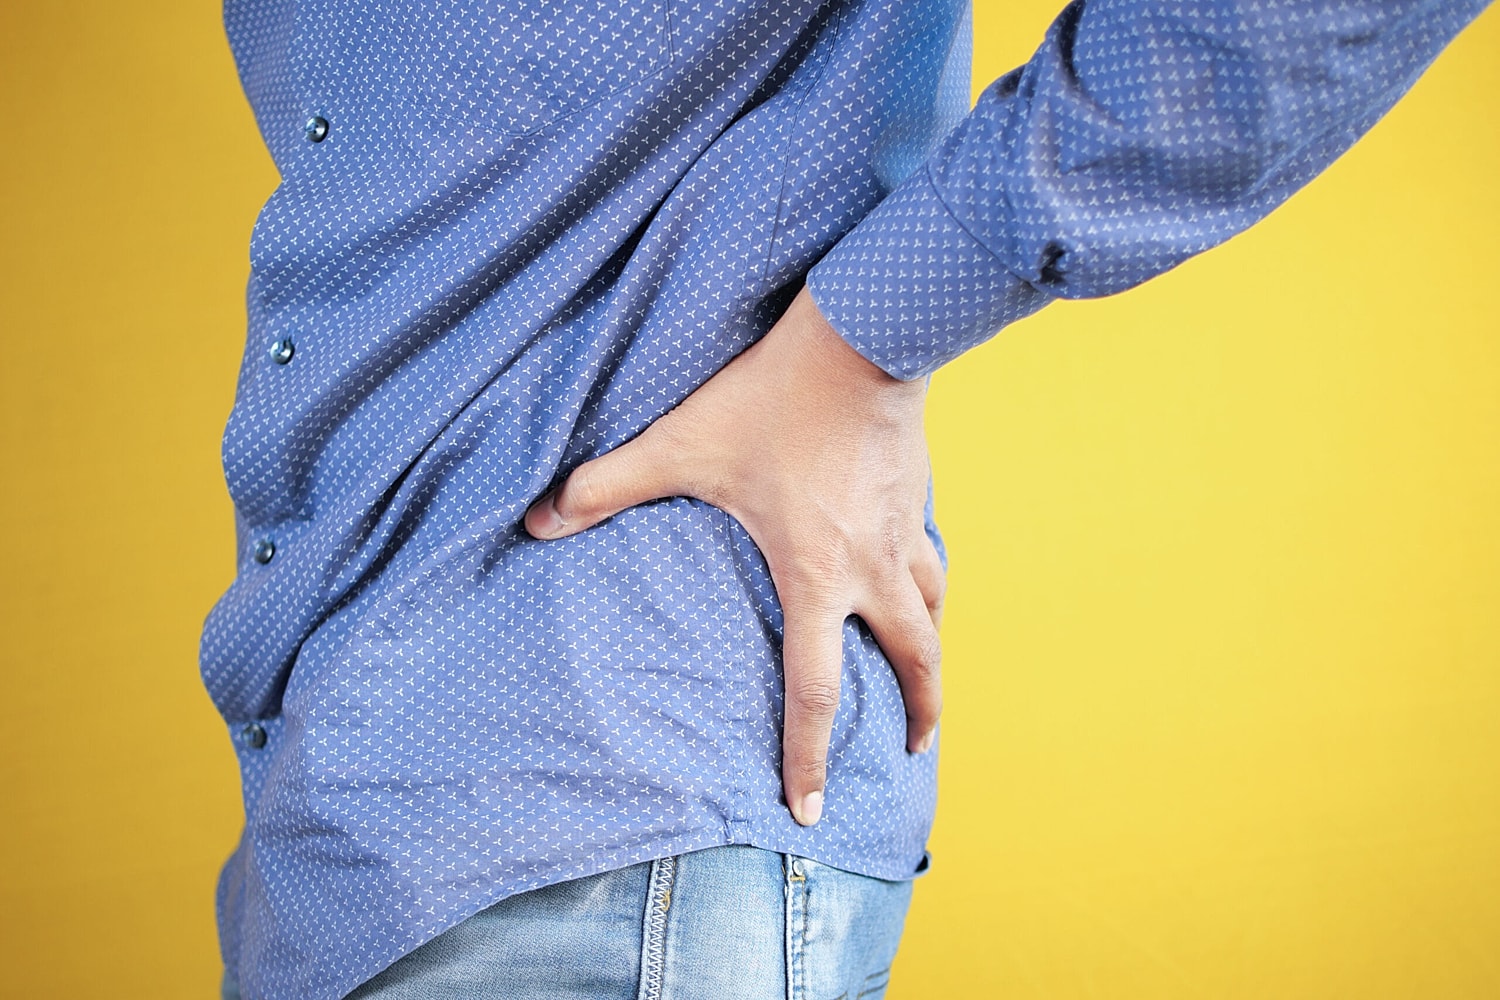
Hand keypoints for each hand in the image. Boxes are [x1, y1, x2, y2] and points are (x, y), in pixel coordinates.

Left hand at [524, 286, 943, 825]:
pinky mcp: (918, 496)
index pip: (817, 690)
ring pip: (936, 611)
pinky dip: (930, 587)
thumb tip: (537, 521)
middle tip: (912, 747)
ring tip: (925, 673)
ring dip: (933, 653)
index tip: (809, 809)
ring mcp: (905, 532)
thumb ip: (607, 486)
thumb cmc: (774, 397)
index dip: (807, 756)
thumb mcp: (684, 445)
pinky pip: (932, 560)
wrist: (860, 336)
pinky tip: (915, 579)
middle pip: (917, 661)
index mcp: (815, 575)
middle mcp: (873, 567)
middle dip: (920, 713)